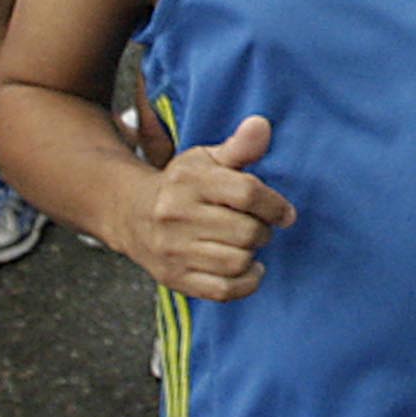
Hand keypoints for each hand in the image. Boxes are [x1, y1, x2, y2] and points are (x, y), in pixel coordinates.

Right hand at [122, 114, 292, 301]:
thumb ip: (238, 146)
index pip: (247, 193)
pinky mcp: (175, 278)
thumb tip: (262, 125)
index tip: (284, 213)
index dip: (275, 205)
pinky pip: (223, 291)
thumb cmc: (181, 185)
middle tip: (258, 227)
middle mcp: (177, 216)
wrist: (131, 215)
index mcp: (189, 182)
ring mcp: (174, 251)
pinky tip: (247, 269)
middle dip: (263, 231)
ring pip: (237, 261)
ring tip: (246, 245)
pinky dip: (245, 283)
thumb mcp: (205, 159)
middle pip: (247, 231)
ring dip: (252, 255)